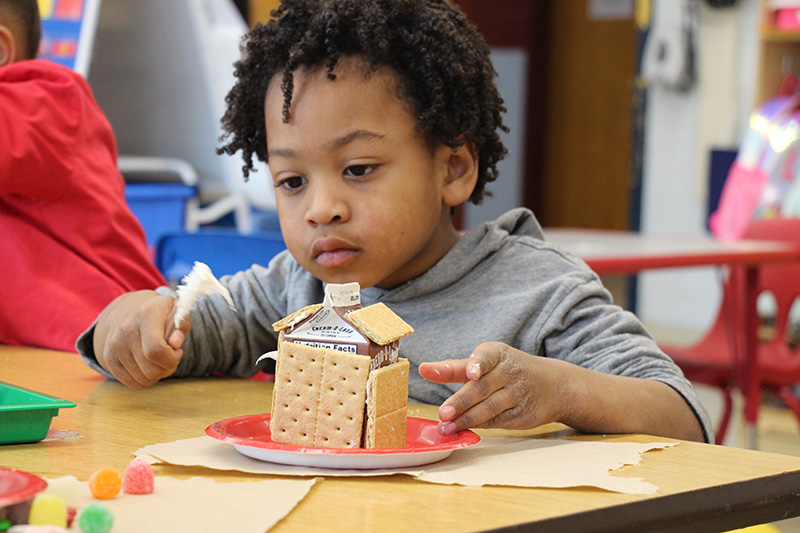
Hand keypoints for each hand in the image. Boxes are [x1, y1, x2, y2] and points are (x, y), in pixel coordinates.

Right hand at [93, 291, 190, 388]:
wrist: (131, 311)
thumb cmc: (162, 314)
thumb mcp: (178, 312)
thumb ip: (181, 326)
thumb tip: (175, 344)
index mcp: (146, 316)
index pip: (156, 350)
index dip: (172, 358)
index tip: (178, 351)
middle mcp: (126, 330)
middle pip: (151, 370)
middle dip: (168, 369)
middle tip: (171, 357)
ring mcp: (114, 345)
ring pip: (143, 380)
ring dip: (157, 375)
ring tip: (160, 359)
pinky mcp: (108, 358)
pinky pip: (133, 384)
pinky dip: (145, 380)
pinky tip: (149, 365)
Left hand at [418, 342, 566, 434]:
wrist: (552, 386)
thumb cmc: (507, 370)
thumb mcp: (485, 362)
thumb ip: (454, 368)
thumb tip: (424, 369)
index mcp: (497, 354)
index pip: (485, 356)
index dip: (477, 364)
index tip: (471, 372)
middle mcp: (508, 372)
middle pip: (482, 388)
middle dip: (462, 401)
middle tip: (443, 413)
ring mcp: (516, 394)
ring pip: (488, 408)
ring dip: (466, 419)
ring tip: (446, 427)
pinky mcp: (519, 414)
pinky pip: (496, 421)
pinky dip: (478, 426)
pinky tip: (462, 429)